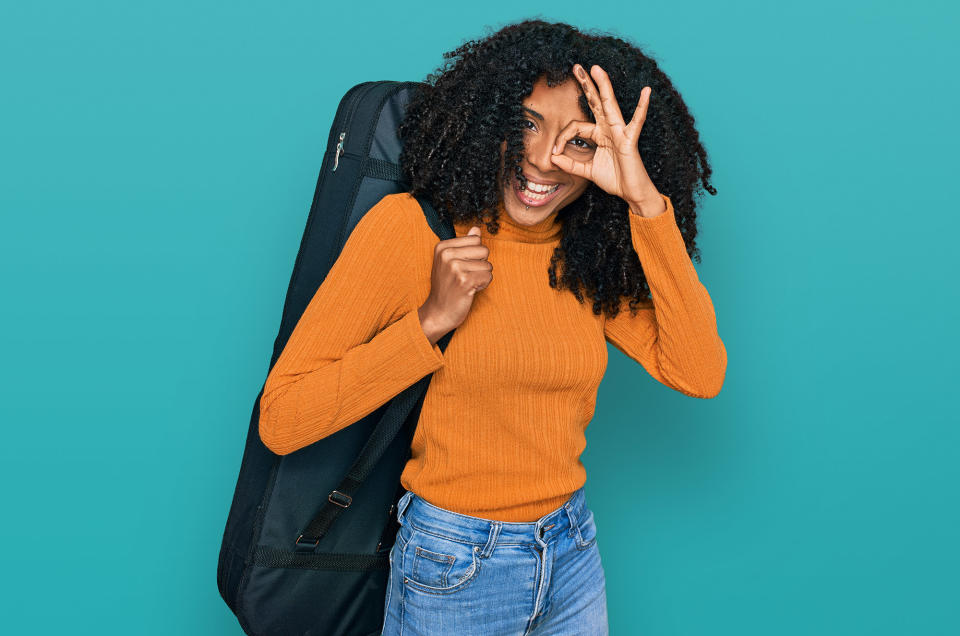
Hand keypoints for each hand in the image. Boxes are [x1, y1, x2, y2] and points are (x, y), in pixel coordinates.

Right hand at [419, 226, 492, 343]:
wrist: (438, 312)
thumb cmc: (446, 287)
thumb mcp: (450, 262)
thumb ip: (464, 244)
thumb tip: (476, 229)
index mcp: (442, 247)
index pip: (476, 239)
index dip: (474, 255)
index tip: (462, 267)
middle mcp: (447, 255)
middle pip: (484, 250)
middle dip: (480, 265)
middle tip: (465, 276)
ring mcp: (455, 267)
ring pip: (488, 265)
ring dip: (481, 277)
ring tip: (466, 284)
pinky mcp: (464, 281)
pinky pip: (489, 276)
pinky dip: (483, 285)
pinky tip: (470, 290)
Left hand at [551, 64, 661, 212]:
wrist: (631, 193)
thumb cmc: (614, 179)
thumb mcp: (587, 171)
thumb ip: (570, 164)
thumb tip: (553, 157)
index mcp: (599, 134)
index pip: (575, 126)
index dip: (562, 137)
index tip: (555, 152)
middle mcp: (609, 128)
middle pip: (596, 102)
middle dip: (586, 84)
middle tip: (576, 66)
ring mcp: (620, 132)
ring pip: (610, 105)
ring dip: (604, 86)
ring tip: (597, 68)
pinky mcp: (630, 140)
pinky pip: (636, 122)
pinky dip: (642, 107)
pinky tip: (646, 91)